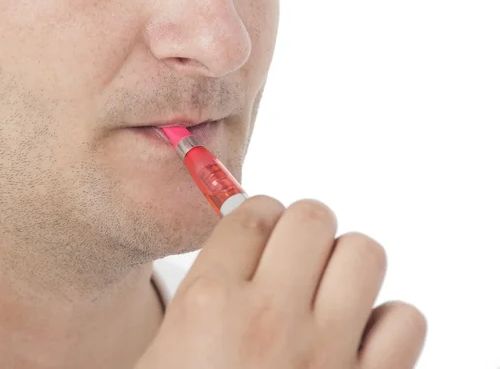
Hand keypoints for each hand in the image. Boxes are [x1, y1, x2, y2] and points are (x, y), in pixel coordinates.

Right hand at [136, 196, 426, 368]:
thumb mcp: (163, 351)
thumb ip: (198, 290)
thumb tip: (237, 232)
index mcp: (208, 305)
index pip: (251, 213)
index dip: (255, 218)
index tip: (255, 235)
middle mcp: (270, 320)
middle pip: (311, 217)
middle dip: (301, 230)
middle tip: (290, 258)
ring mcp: (327, 354)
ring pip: (364, 253)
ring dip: (345, 264)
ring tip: (323, 292)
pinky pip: (404, 319)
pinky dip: (386, 322)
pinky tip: (354, 340)